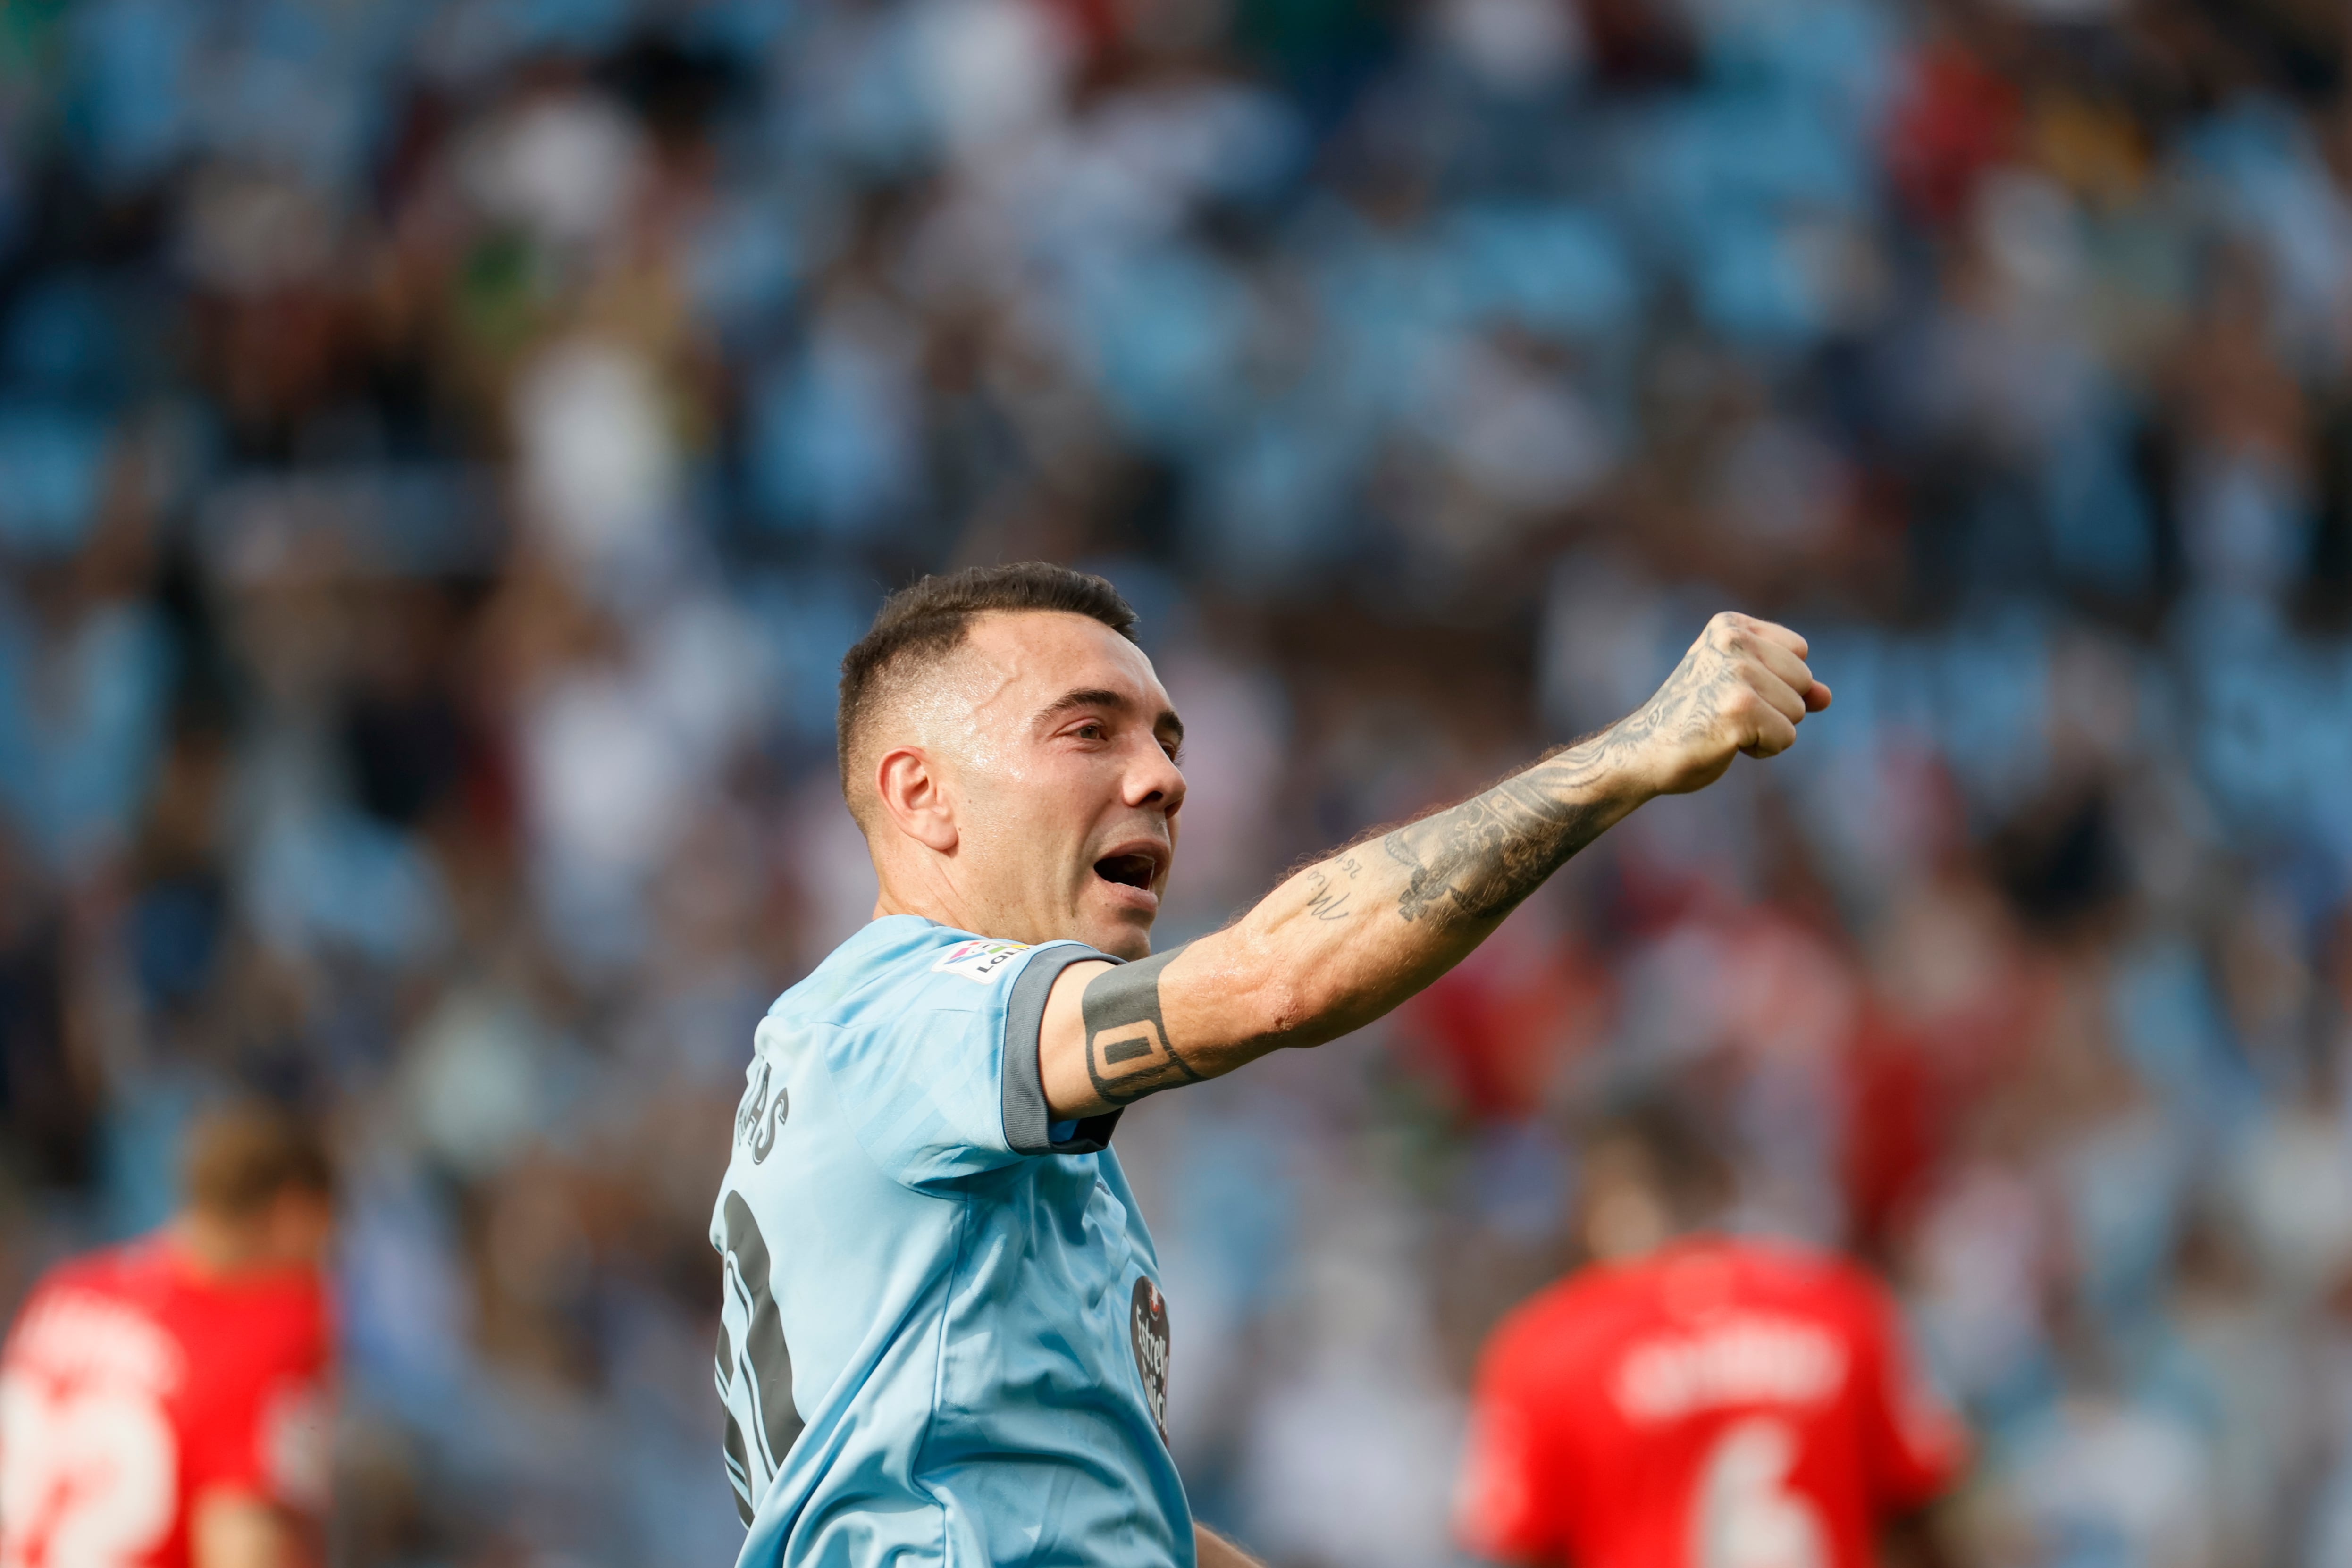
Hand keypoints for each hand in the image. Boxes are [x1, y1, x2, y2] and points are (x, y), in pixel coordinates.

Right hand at [1613, 613, 1829, 795]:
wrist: (1642, 753)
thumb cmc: (1693, 719)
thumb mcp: (1741, 687)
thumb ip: (1787, 683)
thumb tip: (1826, 696)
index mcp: (1729, 626)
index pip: (1799, 651)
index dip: (1776, 680)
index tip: (1731, 691)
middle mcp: (1732, 642)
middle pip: (1803, 680)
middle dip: (1776, 706)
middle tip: (1725, 713)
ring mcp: (1735, 675)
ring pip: (1798, 712)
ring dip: (1768, 730)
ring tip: (1723, 727)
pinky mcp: (1739, 711)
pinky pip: (1786, 737)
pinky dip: (1763, 749)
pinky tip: (1726, 743)